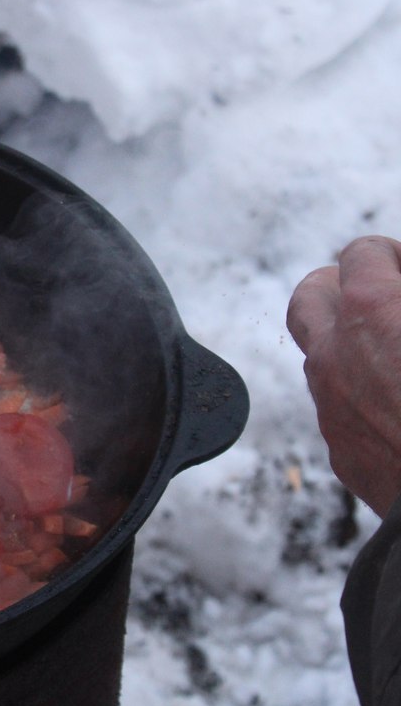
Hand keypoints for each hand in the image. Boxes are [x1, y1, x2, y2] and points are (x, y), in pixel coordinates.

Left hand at [288, 236, 400, 515]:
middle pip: (312, 296)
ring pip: (320, 355)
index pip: (361, 252)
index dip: (393, 255)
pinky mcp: (342, 453)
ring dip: (353, 343)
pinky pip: (340, 408)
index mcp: (372, 310)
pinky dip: (364, 396)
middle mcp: (335, 354)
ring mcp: (331, 406)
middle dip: (345, 287)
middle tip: (389, 296)